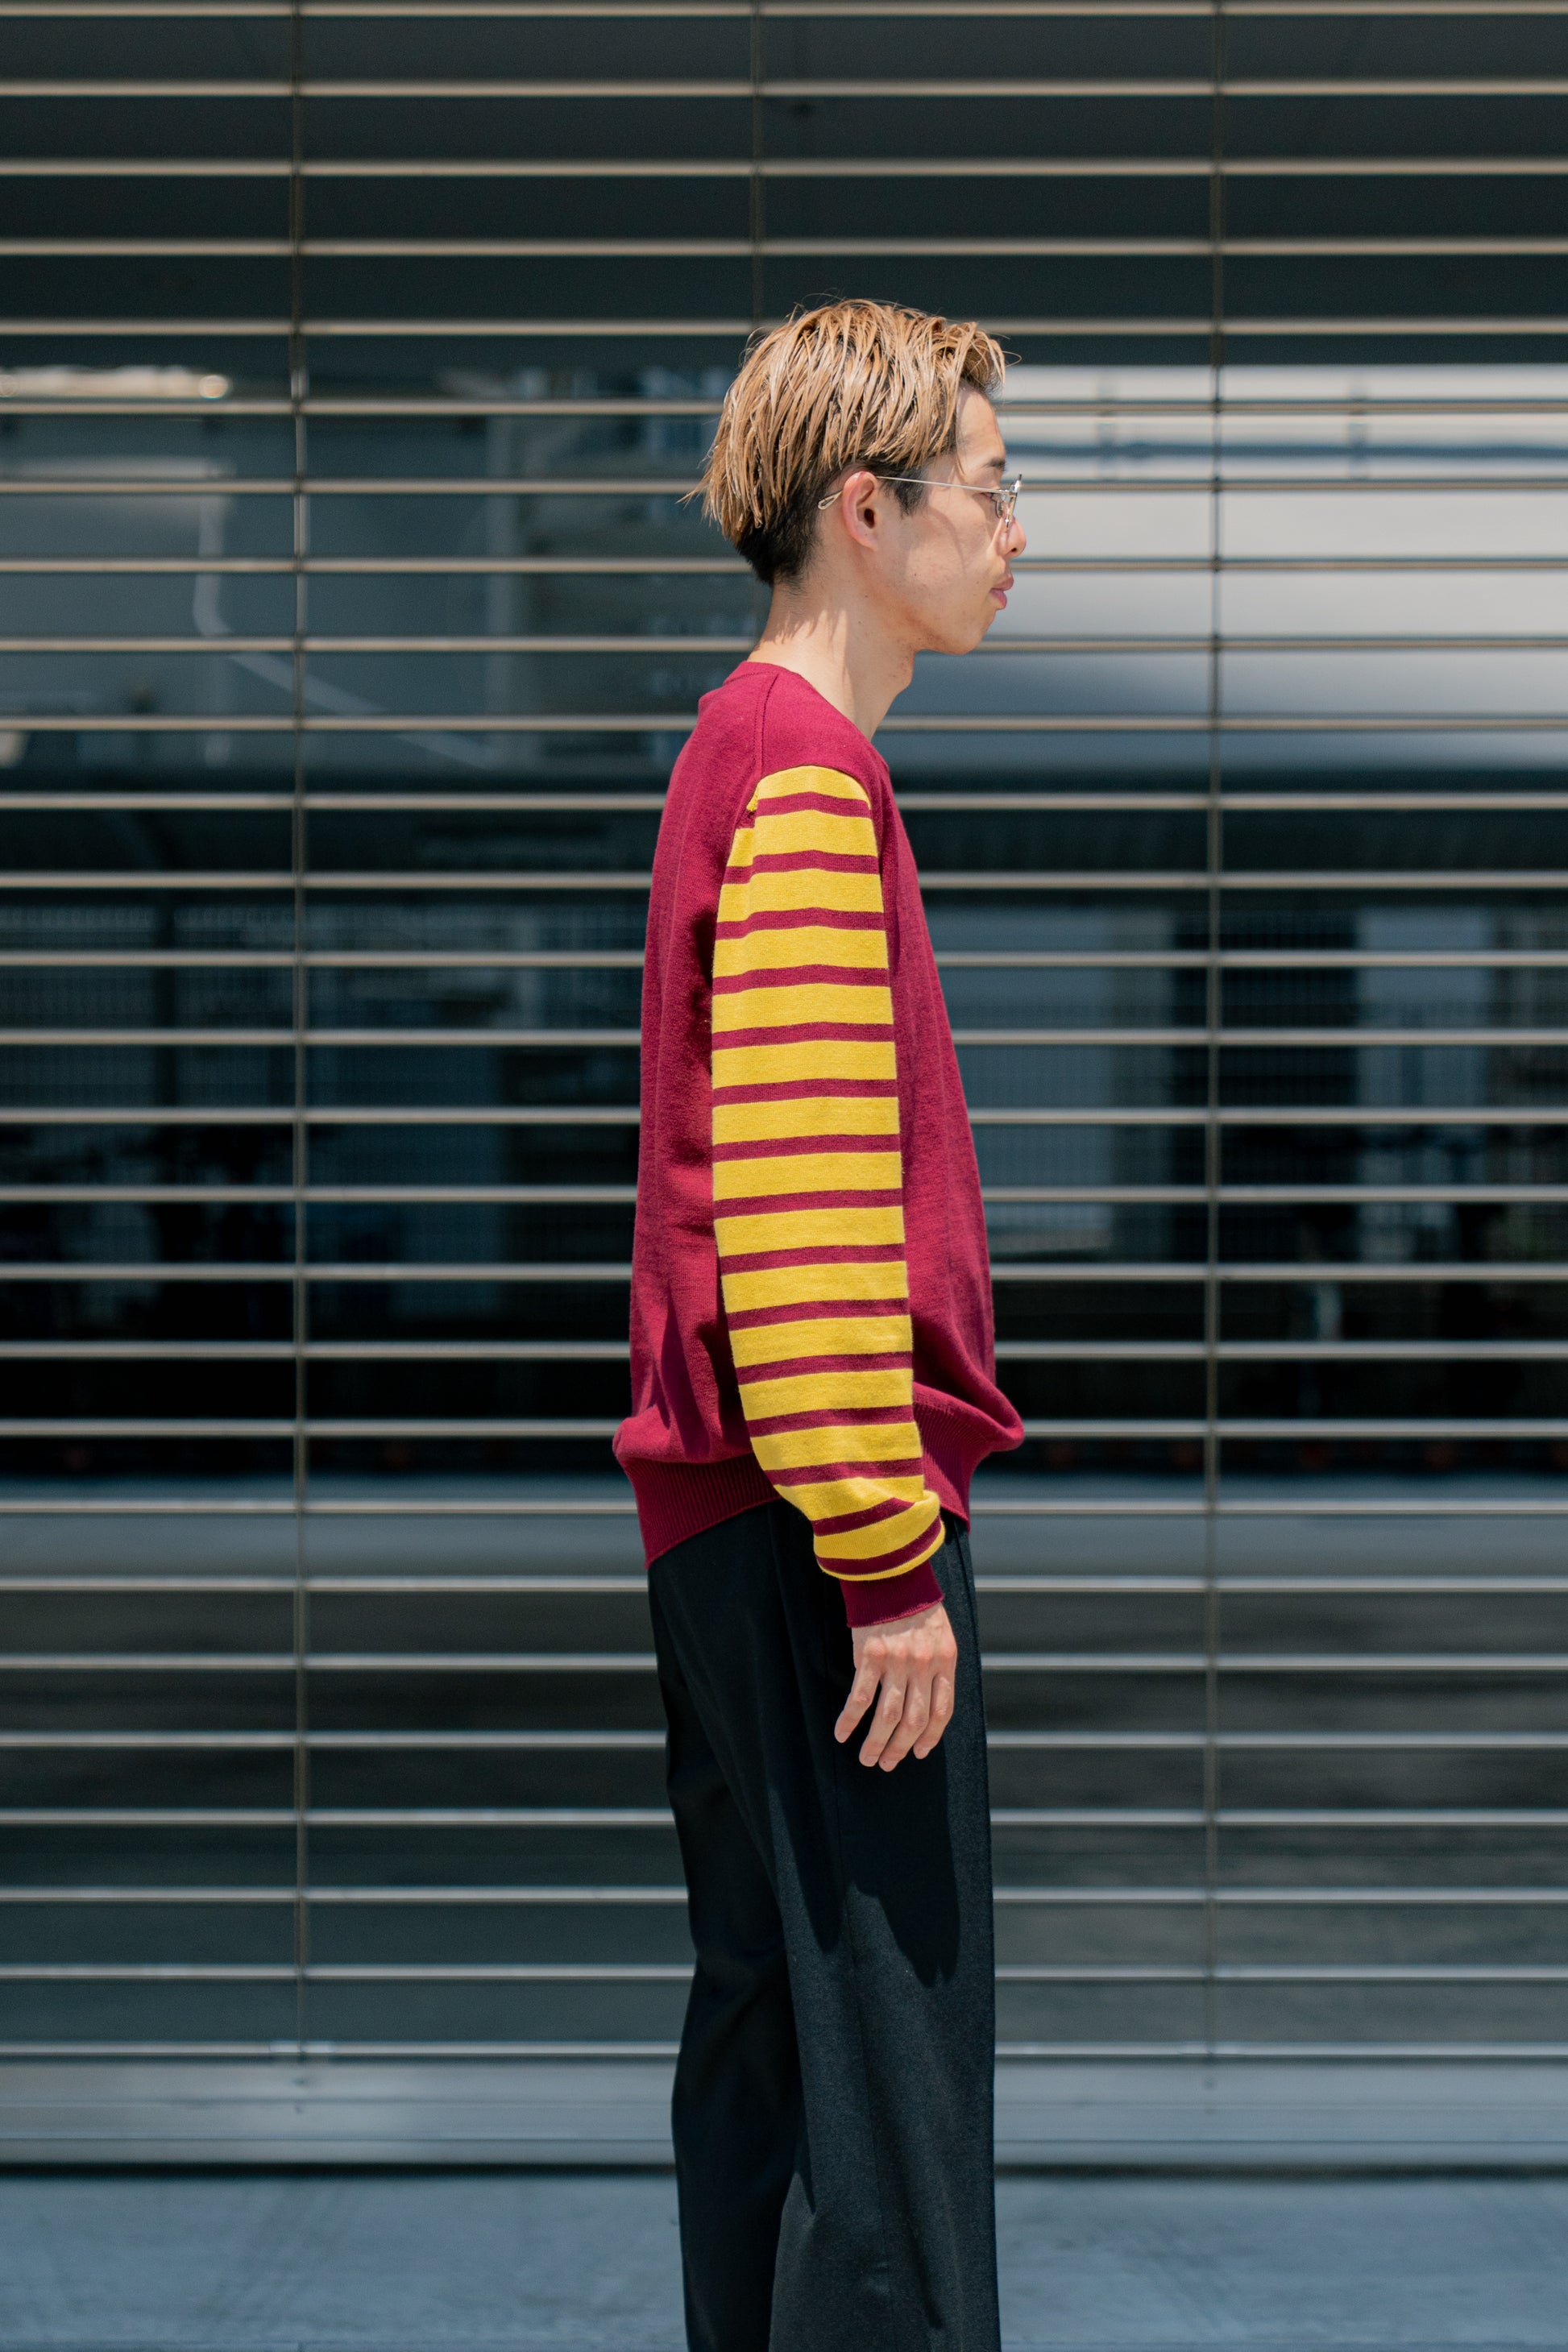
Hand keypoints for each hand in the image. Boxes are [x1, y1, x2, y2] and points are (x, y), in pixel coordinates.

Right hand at [833, 1601, 957, 1770]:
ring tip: (868, 1759)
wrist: (891, 1574)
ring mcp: (897, 1662)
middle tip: (888, 1764)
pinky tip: (842, 1733)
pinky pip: (860, 1697)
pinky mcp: (871, 1656)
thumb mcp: (939, 1634)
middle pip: (915, 1719)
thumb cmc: (914, 1604)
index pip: (943, 1710)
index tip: (919, 1752)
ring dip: (877, 1742)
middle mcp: (923, 1665)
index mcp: (945, 1660)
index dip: (931, 1736)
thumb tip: (923, 1700)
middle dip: (901, 1748)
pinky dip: (850, 1719)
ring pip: (888, 1715)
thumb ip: (936, 1666)